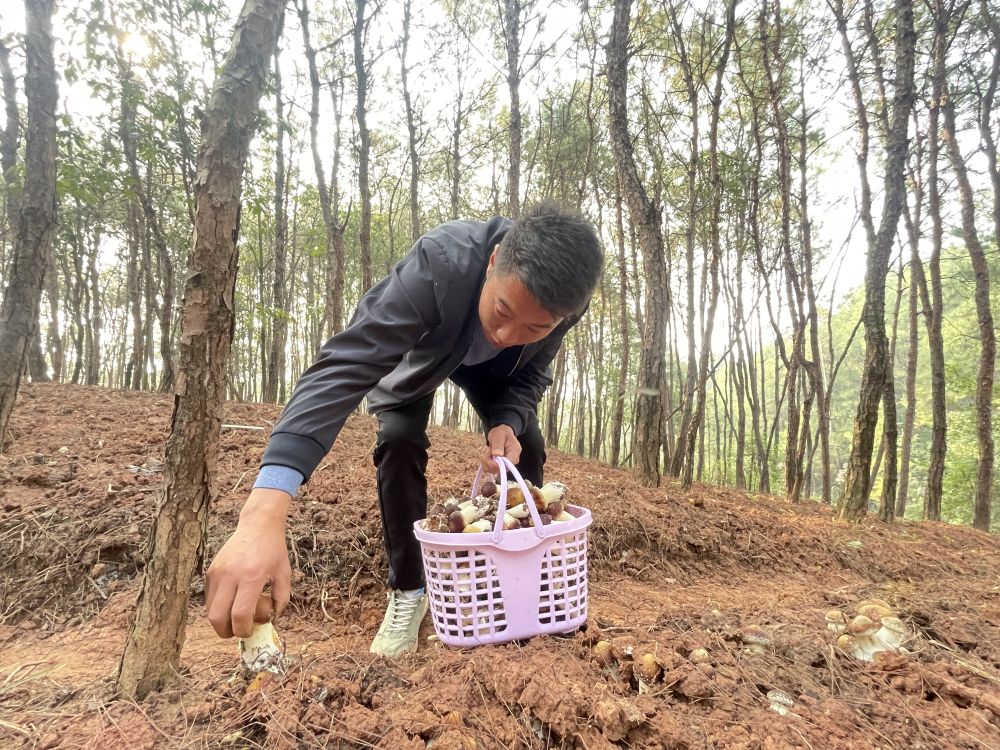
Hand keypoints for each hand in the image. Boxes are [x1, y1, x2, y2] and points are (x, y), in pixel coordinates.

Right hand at [205, 488, 291, 638]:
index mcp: (252, 576)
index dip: (243, 630)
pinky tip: (232, 600)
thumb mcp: (284, 575)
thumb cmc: (274, 550)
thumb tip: (271, 621)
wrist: (258, 525)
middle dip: (227, 632)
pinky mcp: (210, 571)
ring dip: (222, 620)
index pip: (240, 614)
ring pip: (210, 610)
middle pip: (217, 617)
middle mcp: (231, 575)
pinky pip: (209, 598)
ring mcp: (217, 573)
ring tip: (237, 612)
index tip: (250, 631)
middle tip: (239, 630)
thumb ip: (281, 600)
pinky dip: (218, 606)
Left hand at [480, 424, 521, 474]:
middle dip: (490, 463)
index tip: (489, 460)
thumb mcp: (499, 434)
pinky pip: (492, 469)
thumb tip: (497, 455)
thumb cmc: (502, 432)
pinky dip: (487, 464)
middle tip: (486, 454)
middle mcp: (513, 460)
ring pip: (495, 470)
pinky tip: (487, 456)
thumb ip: (498, 444)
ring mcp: (507, 463)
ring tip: (487, 453)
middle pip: (501, 469)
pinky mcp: (501, 465)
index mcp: (515, 451)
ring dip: (487, 463)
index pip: (509, 464)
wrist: (501, 433)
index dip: (498, 465)